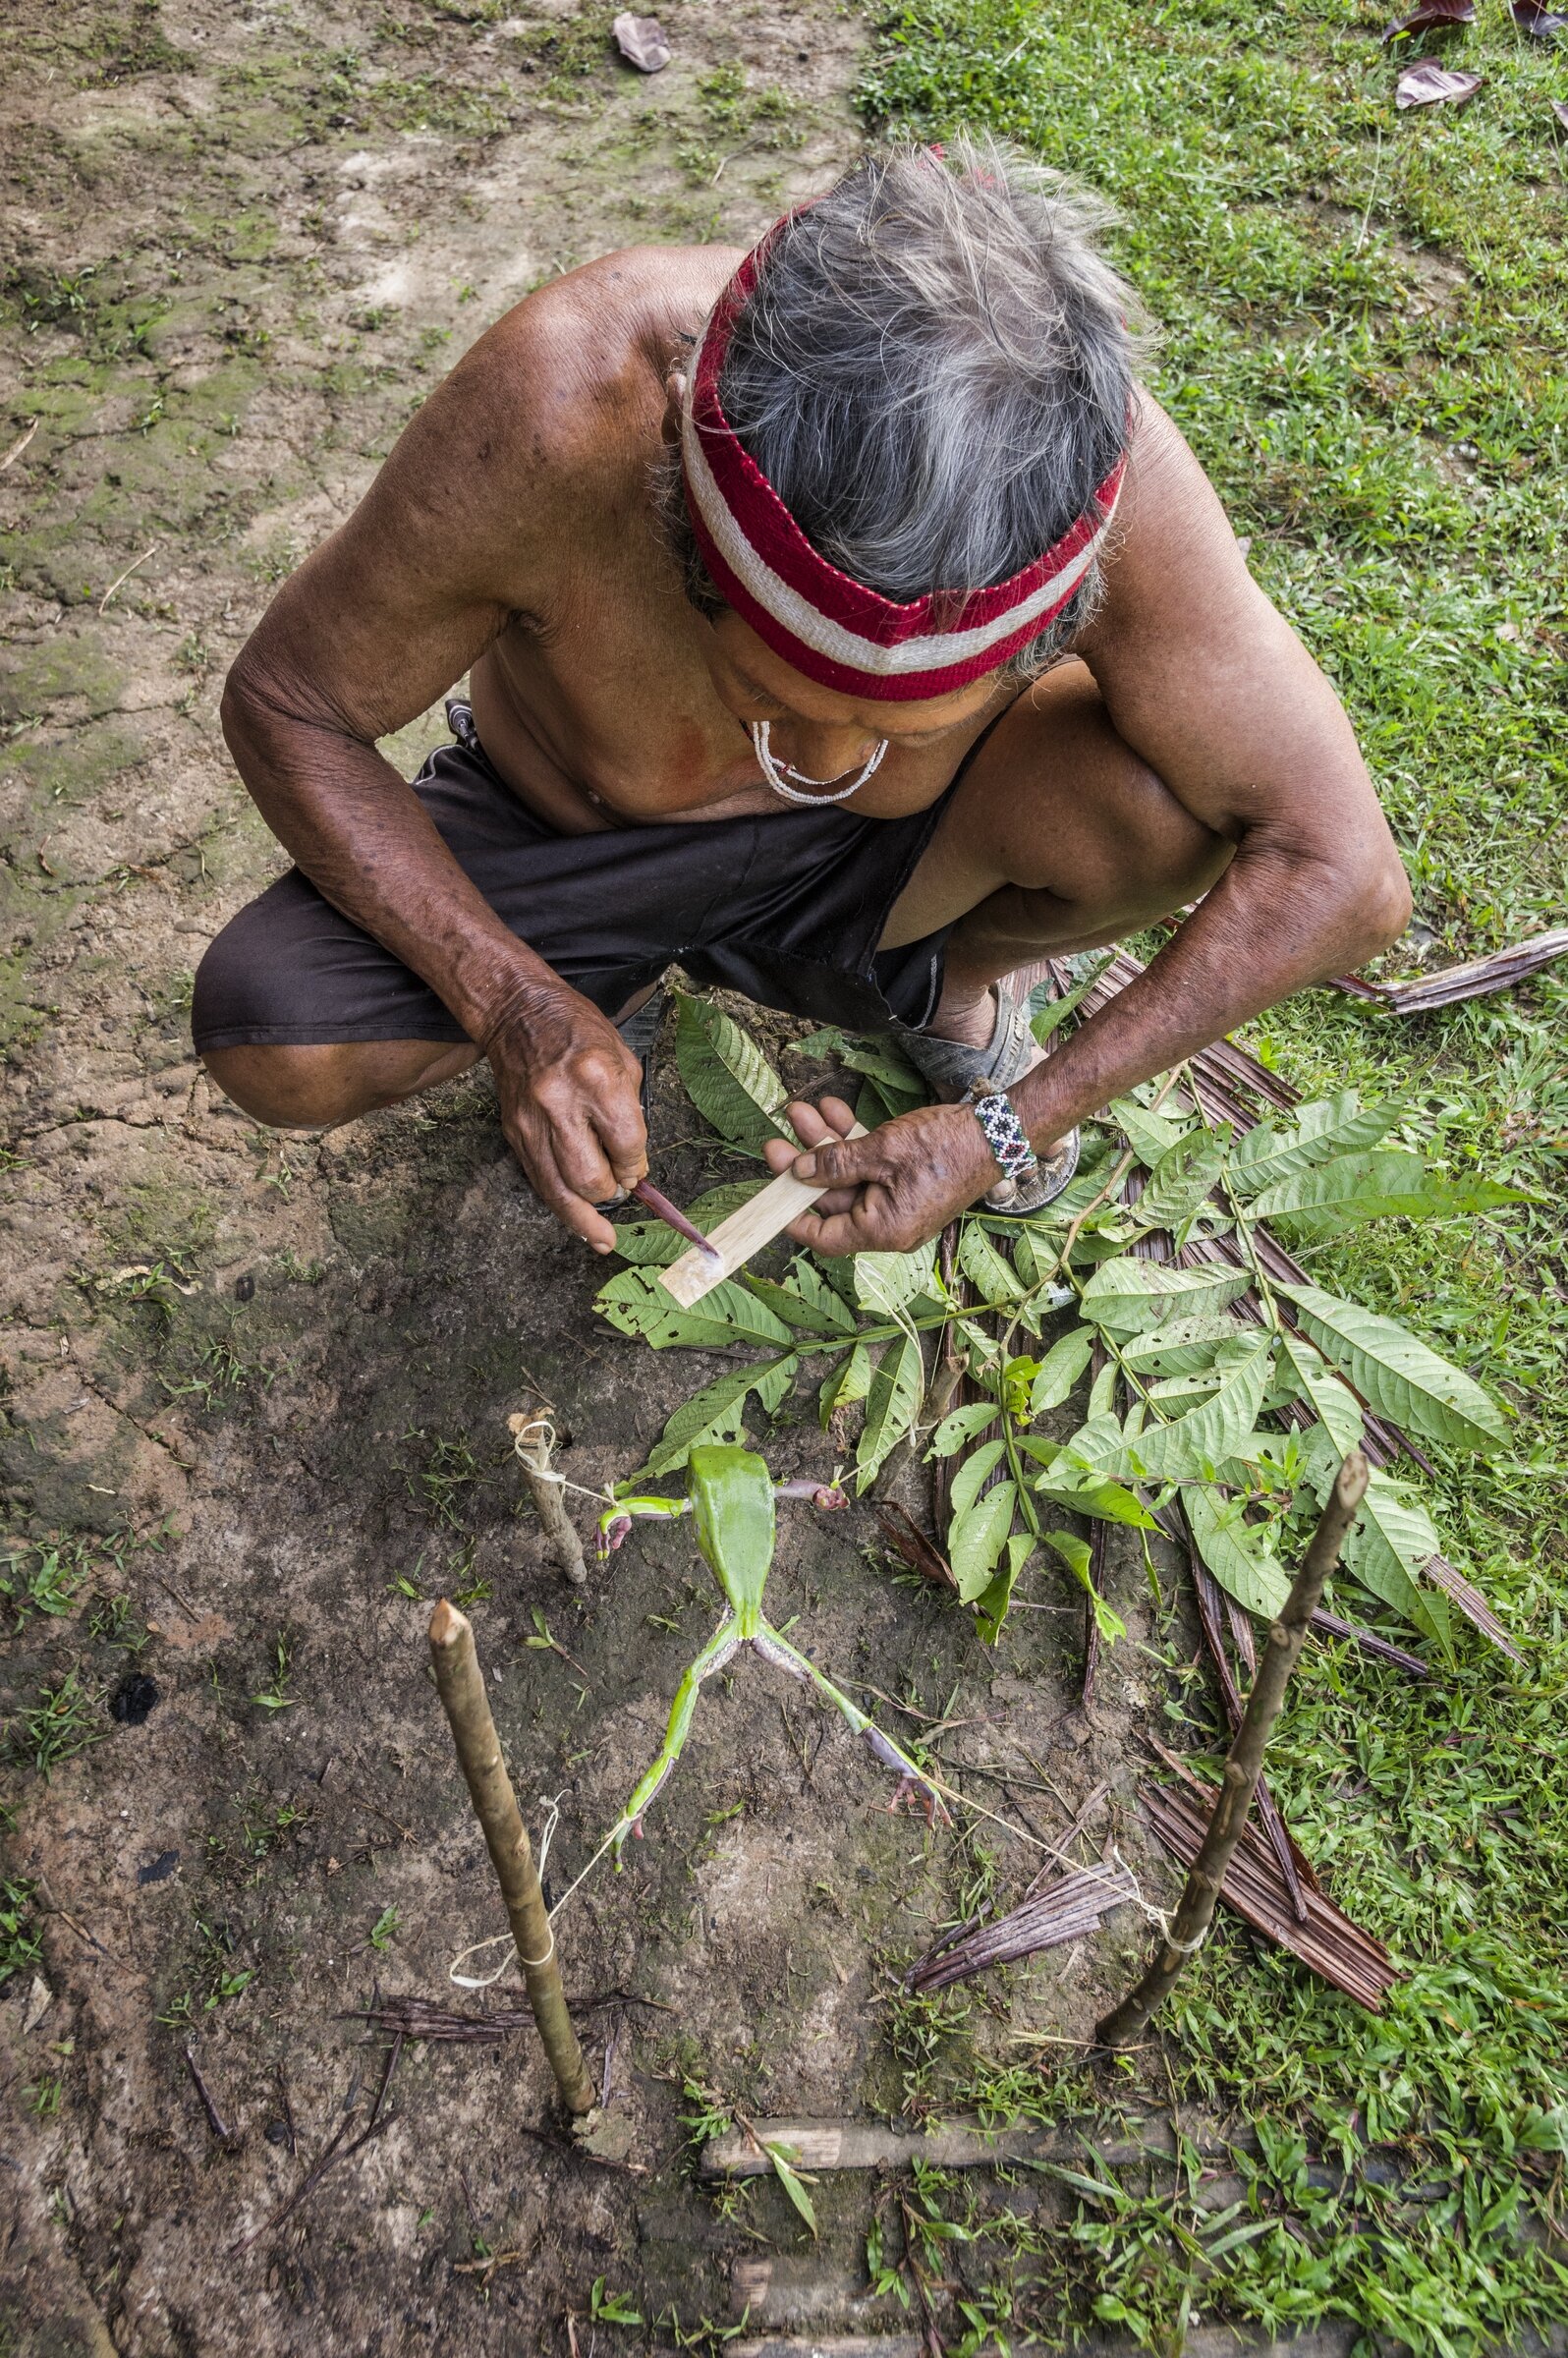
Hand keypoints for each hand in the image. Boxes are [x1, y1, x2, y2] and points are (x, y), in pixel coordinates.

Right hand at [481, 980, 646, 1250]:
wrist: (519, 1013)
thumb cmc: (577, 1029)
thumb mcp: (623, 1059)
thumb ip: (631, 1114)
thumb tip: (634, 1165)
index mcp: (597, 1080)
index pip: (625, 1146)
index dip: (636, 1166)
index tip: (637, 1169)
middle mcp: (560, 1104)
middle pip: (590, 1179)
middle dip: (611, 1193)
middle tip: (621, 1188)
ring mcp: (532, 1122)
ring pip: (559, 1191)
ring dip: (584, 1220)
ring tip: (602, 1239)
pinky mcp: (514, 1132)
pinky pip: (539, 1180)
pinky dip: (560, 1204)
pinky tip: (577, 1220)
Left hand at [762, 1094, 998, 1256]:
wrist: (998, 1132)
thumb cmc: (945, 1147)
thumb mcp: (883, 1150)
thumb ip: (837, 1162)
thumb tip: (799, 1170)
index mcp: (882, 1230)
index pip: (824, 1237)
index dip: (793, 1217)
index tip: (771, 1195)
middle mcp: (889, 1224)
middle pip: (833, 1200)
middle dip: (805, 1163)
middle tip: (778, 1137)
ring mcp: (899, 1203)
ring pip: (849, 1177)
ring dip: (826, 1145)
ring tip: (802, 1111)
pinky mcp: (907, 1183)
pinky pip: (871, 1168)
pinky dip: (853, 1143)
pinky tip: (834, 1112)